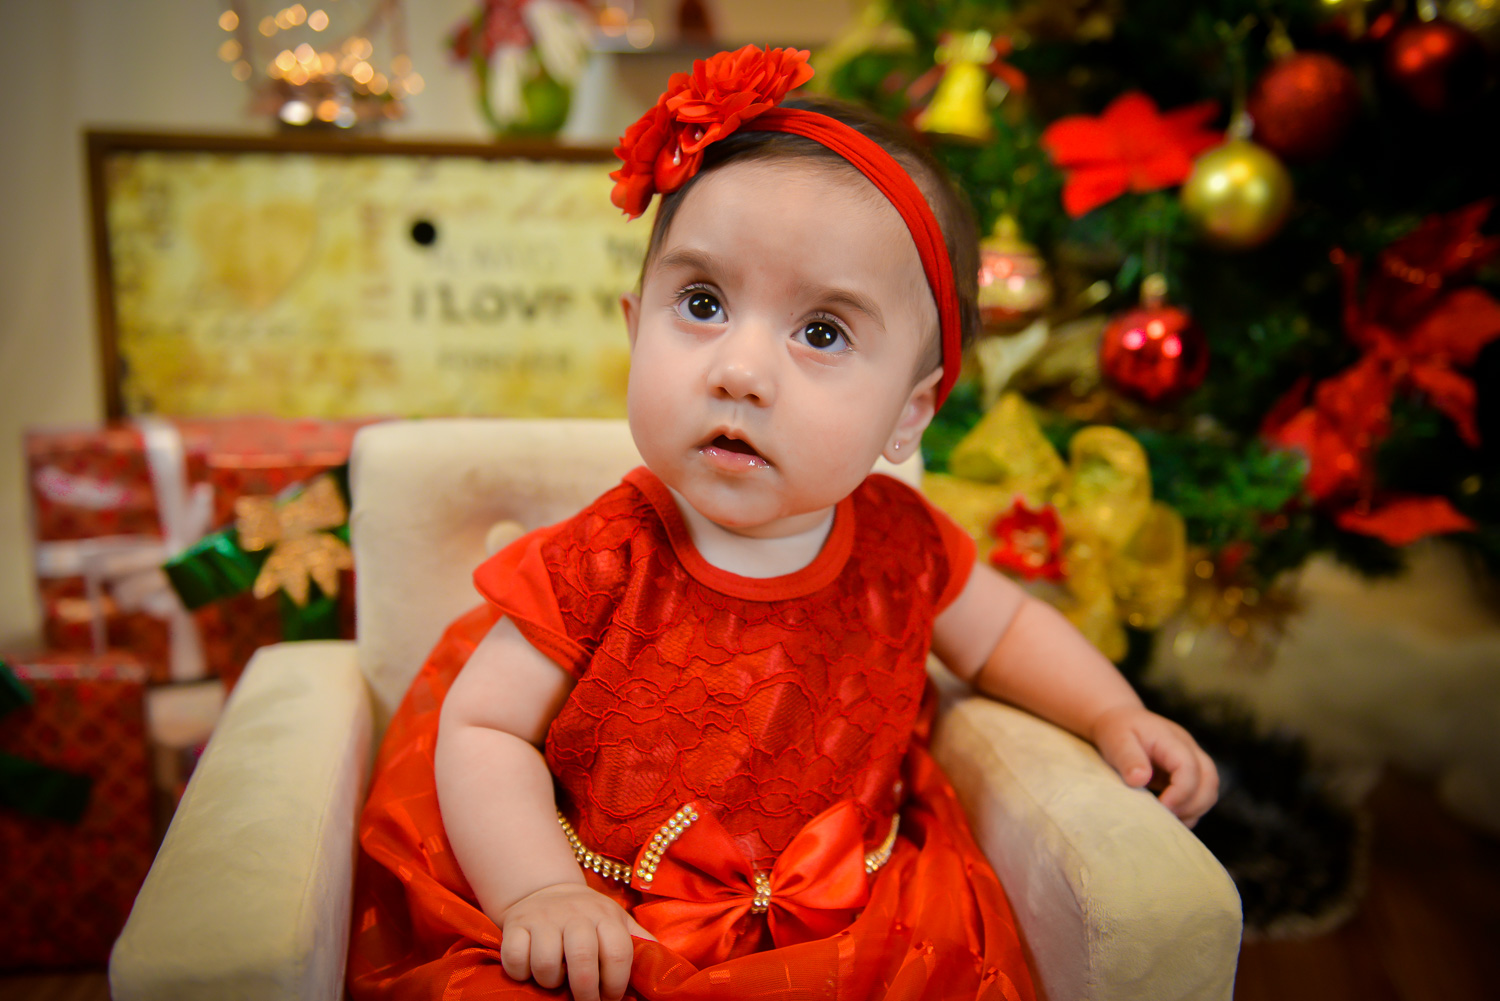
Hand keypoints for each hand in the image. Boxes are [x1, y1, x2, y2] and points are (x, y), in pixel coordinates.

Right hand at [499, 882, 655, 1000]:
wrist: (545, 890)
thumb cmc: (587, 917)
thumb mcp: (617, 922)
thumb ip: (640, 942)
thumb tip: (668, 966)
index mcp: (605, 916)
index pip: (618, 952)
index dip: (616, 984)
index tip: (611, 998)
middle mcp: (575, 914)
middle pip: (582, 960)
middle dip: (585, 993)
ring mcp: (543, 918)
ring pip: (545, 964)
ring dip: (550, 982)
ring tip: (556, 979)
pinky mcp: (515, 924)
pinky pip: (515, 958)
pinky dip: (520, 972)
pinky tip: (529, 969)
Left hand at [1089, 706, 1219, 826]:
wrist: (1118, 720)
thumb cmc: (1117, 730)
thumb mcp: (1117, 741)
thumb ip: (1129, 759)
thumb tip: (1140, 780)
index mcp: (1171, 739)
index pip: (1189, 767)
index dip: (1180, 792)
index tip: (1162, 807)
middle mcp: (1188, 749)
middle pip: (1209, 779)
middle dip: (1193, 804)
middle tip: (1167, 817)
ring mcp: (1191, 761)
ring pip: (1209, 789)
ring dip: (1194, 809)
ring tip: (1168, 820)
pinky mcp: (1187, 774)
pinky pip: (1199, 794)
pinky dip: (1190, 809)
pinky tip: (1171, 817)